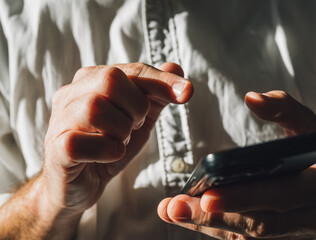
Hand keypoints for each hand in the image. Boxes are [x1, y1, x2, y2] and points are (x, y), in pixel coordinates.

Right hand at [41, 62, 192, 215]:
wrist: (79, 185)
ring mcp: (61, 120)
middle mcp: (72, 94)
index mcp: (92, 81)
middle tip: (135, 126)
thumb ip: (155, 94)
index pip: (131, 70)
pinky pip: (81, 142)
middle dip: (136, 107)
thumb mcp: (138, 119)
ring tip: (119, 141)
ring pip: (95, 108)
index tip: (186, 92)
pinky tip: (108, 156)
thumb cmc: (107, 147)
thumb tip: (175, 67)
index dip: (161, 80)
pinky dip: (107, 151)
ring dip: (121, 130)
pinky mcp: (56, 149)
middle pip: (110, 79)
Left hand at [158, 91, 315, 238]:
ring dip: (206, 224)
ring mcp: (292, 234)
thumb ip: (282, 108)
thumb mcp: (307, 125)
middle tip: (176, 207)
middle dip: (215, 216)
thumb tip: (252, 98)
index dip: (245, 198)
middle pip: (259, 223)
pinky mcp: (275, 239)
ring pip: (246, 235)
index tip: (208, 194)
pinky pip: (241, 237)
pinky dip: (211, 227)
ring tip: (171, 210)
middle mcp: (309, 217)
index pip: (281, 195)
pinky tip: (184, 215)